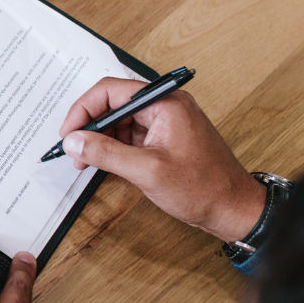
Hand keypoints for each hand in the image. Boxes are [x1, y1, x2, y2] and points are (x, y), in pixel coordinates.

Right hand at [58, 77, 265, 242]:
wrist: (235, 210)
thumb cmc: (204, 189)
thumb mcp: (147, 171)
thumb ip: (106, 153)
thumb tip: (73, 142)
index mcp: (165, 103)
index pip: (111, 91)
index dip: (83, 110)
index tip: (68, 133)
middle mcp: (165, 106)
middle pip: (113, 104)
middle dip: (89, 126)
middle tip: (72, 149)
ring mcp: (165, 122)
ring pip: (118, 120)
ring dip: (98, 138)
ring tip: (84, 160)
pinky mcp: (163, 139)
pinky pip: (129, 135)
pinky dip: (112, 147)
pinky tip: (101, 161)